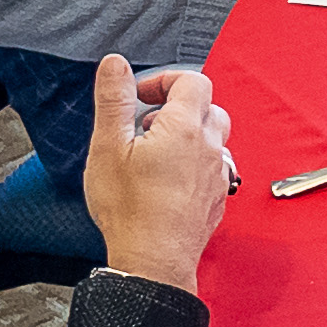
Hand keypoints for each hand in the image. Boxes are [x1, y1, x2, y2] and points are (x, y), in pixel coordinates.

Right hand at [86, 57, 230, 290]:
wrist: (153, 261)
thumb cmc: (130, 210)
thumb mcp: (108, 147)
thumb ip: (114, 100)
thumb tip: (116, 65)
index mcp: (186, 128)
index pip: (193, 81)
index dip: (165, 80)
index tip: (140, 95)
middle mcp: (211, 148)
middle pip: (208, 108)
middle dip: (176, 108)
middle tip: (145, 126)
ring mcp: (218, 175)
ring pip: (213, 139)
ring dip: (187, 137)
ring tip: (153, 154)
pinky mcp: (216, 199)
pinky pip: (213, 168)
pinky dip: (193, 164)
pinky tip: (166, 181)